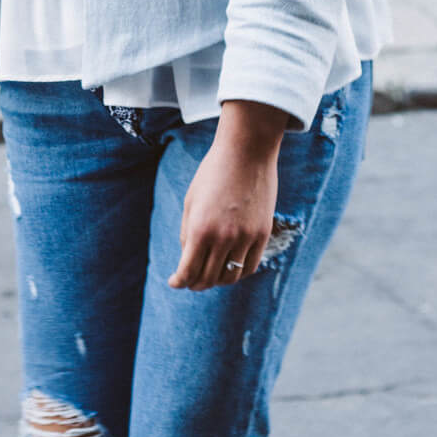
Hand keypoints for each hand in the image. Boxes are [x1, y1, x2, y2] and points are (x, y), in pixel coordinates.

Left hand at [167, 100, 290, 291]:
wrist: (246, 152)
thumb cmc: (213, 173)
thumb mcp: (191, 201)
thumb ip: (188, 232)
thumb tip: (188, 258)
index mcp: (201, 229)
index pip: (188, 271)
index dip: (179, 281)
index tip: (175, 283)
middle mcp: (224, 238)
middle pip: (208, 278)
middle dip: (196, 283)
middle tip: (190, 282)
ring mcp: (246, 238)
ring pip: (230, 276)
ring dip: (217, 282)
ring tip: (209, 278)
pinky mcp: (262, 234)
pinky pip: (250, 266)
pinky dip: (238, 273)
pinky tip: (229, 269)